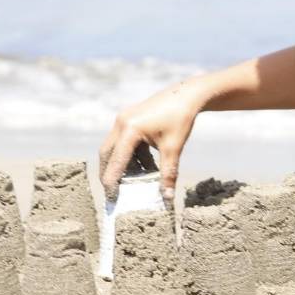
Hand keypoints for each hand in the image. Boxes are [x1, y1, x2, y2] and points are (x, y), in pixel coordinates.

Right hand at [98, 82, 202, 202]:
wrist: (187, 94)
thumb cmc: (181, 119)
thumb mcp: (174, 148)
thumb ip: (168, 174)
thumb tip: (167, 198)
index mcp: (130, 130)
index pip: (115, 162)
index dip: (112, 183)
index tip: (113, 200)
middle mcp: (121, 123)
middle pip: (107, 155)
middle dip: (109, 174)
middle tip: (114, 192)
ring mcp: (123, 119)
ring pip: (114, 148)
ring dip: (121, 164)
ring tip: (132, 182)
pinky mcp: (129, 118)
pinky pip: (123, 140)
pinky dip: (130, 155)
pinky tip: (144, 166)